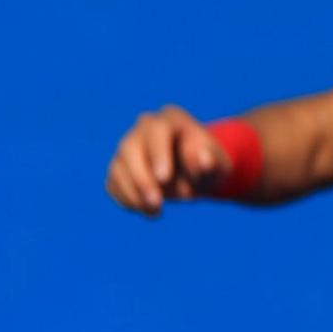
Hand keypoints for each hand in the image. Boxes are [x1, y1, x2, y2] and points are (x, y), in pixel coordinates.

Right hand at [104, 106, 237, 216]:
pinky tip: (148, 211)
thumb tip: (203, 160)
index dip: (158, 153)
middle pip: (130, 148)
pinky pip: (113, 184)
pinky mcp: (119, 169)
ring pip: (118, 168)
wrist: (195, 174)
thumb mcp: (219, 163)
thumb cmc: (208, 165)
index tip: (164, 179)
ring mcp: (128, 148)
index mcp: (170, 119)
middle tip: (157, 204)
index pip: (157, 130)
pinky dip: (127, 201)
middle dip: (141, 178)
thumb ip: (213, 160)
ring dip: (133, 194)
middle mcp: (143, 129)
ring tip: (156, 212)